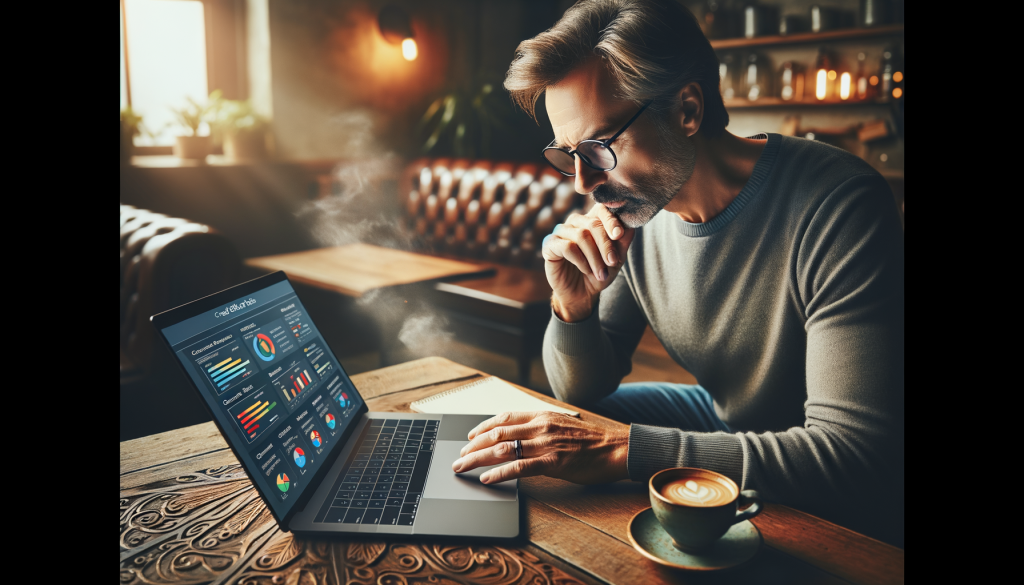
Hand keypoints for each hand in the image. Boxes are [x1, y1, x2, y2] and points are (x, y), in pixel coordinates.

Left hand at [451, 411, 629, 484]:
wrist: (617, 448)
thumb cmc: (593, 440)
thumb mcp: (564, 424)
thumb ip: (543, 427)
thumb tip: (523, 435)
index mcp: (543, 415)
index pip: (504, 417)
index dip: (483, 426)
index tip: (470, 437)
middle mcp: (540, 426)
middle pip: (497, 434)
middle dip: (473, 446)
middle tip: (459, 457)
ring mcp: (545, 444)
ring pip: (502, 449)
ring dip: (477, 459)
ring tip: (463, 467)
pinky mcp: (552, 462)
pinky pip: (519, 467)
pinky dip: (499, 473)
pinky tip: (486, 478)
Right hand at [542, 204, 635, 321]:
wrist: (581, 294)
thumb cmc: (598, 273)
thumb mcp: (616, 259)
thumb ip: (623, 241)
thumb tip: (630, 226)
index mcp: (592, 220)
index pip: (601, 209)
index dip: (611, 220)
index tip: (619, 235)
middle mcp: (575, 222)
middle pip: (593, 224)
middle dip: (606, 245)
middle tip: (612, 262)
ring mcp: (561, 232)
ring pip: (581, 236)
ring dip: (594, 257)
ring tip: (601, 273)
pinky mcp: (550, 244)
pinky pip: (567, 246)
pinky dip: (580, 260)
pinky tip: (585, 270)